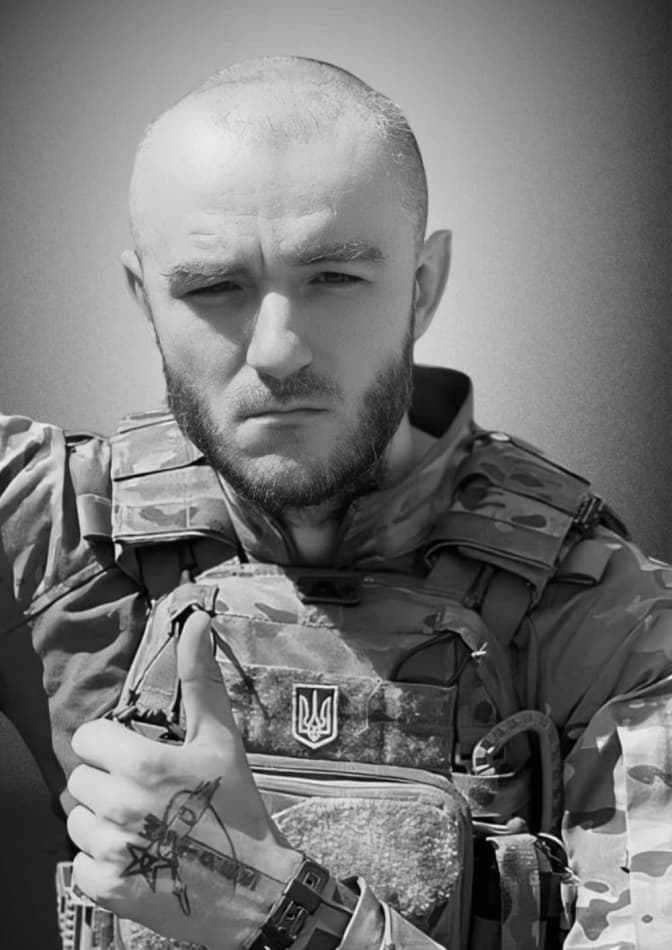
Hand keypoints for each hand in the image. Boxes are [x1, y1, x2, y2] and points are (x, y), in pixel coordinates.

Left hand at [67, 608, 302, 949]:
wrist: (254, 888)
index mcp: (144, 763)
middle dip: (108, 781)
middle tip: (147, 793)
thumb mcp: (221, 738)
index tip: (136, 755)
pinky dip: (101, 861)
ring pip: (76, 820)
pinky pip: (78, 863)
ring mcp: (112, 851)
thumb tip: (196, 619)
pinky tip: (136, 857)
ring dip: (102, 820)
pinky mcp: (107, 889)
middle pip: (81, 779)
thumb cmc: (238, 806)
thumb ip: (200, 678)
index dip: (111, 744)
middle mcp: (121, 806)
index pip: (87, 738)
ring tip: (142, 825)